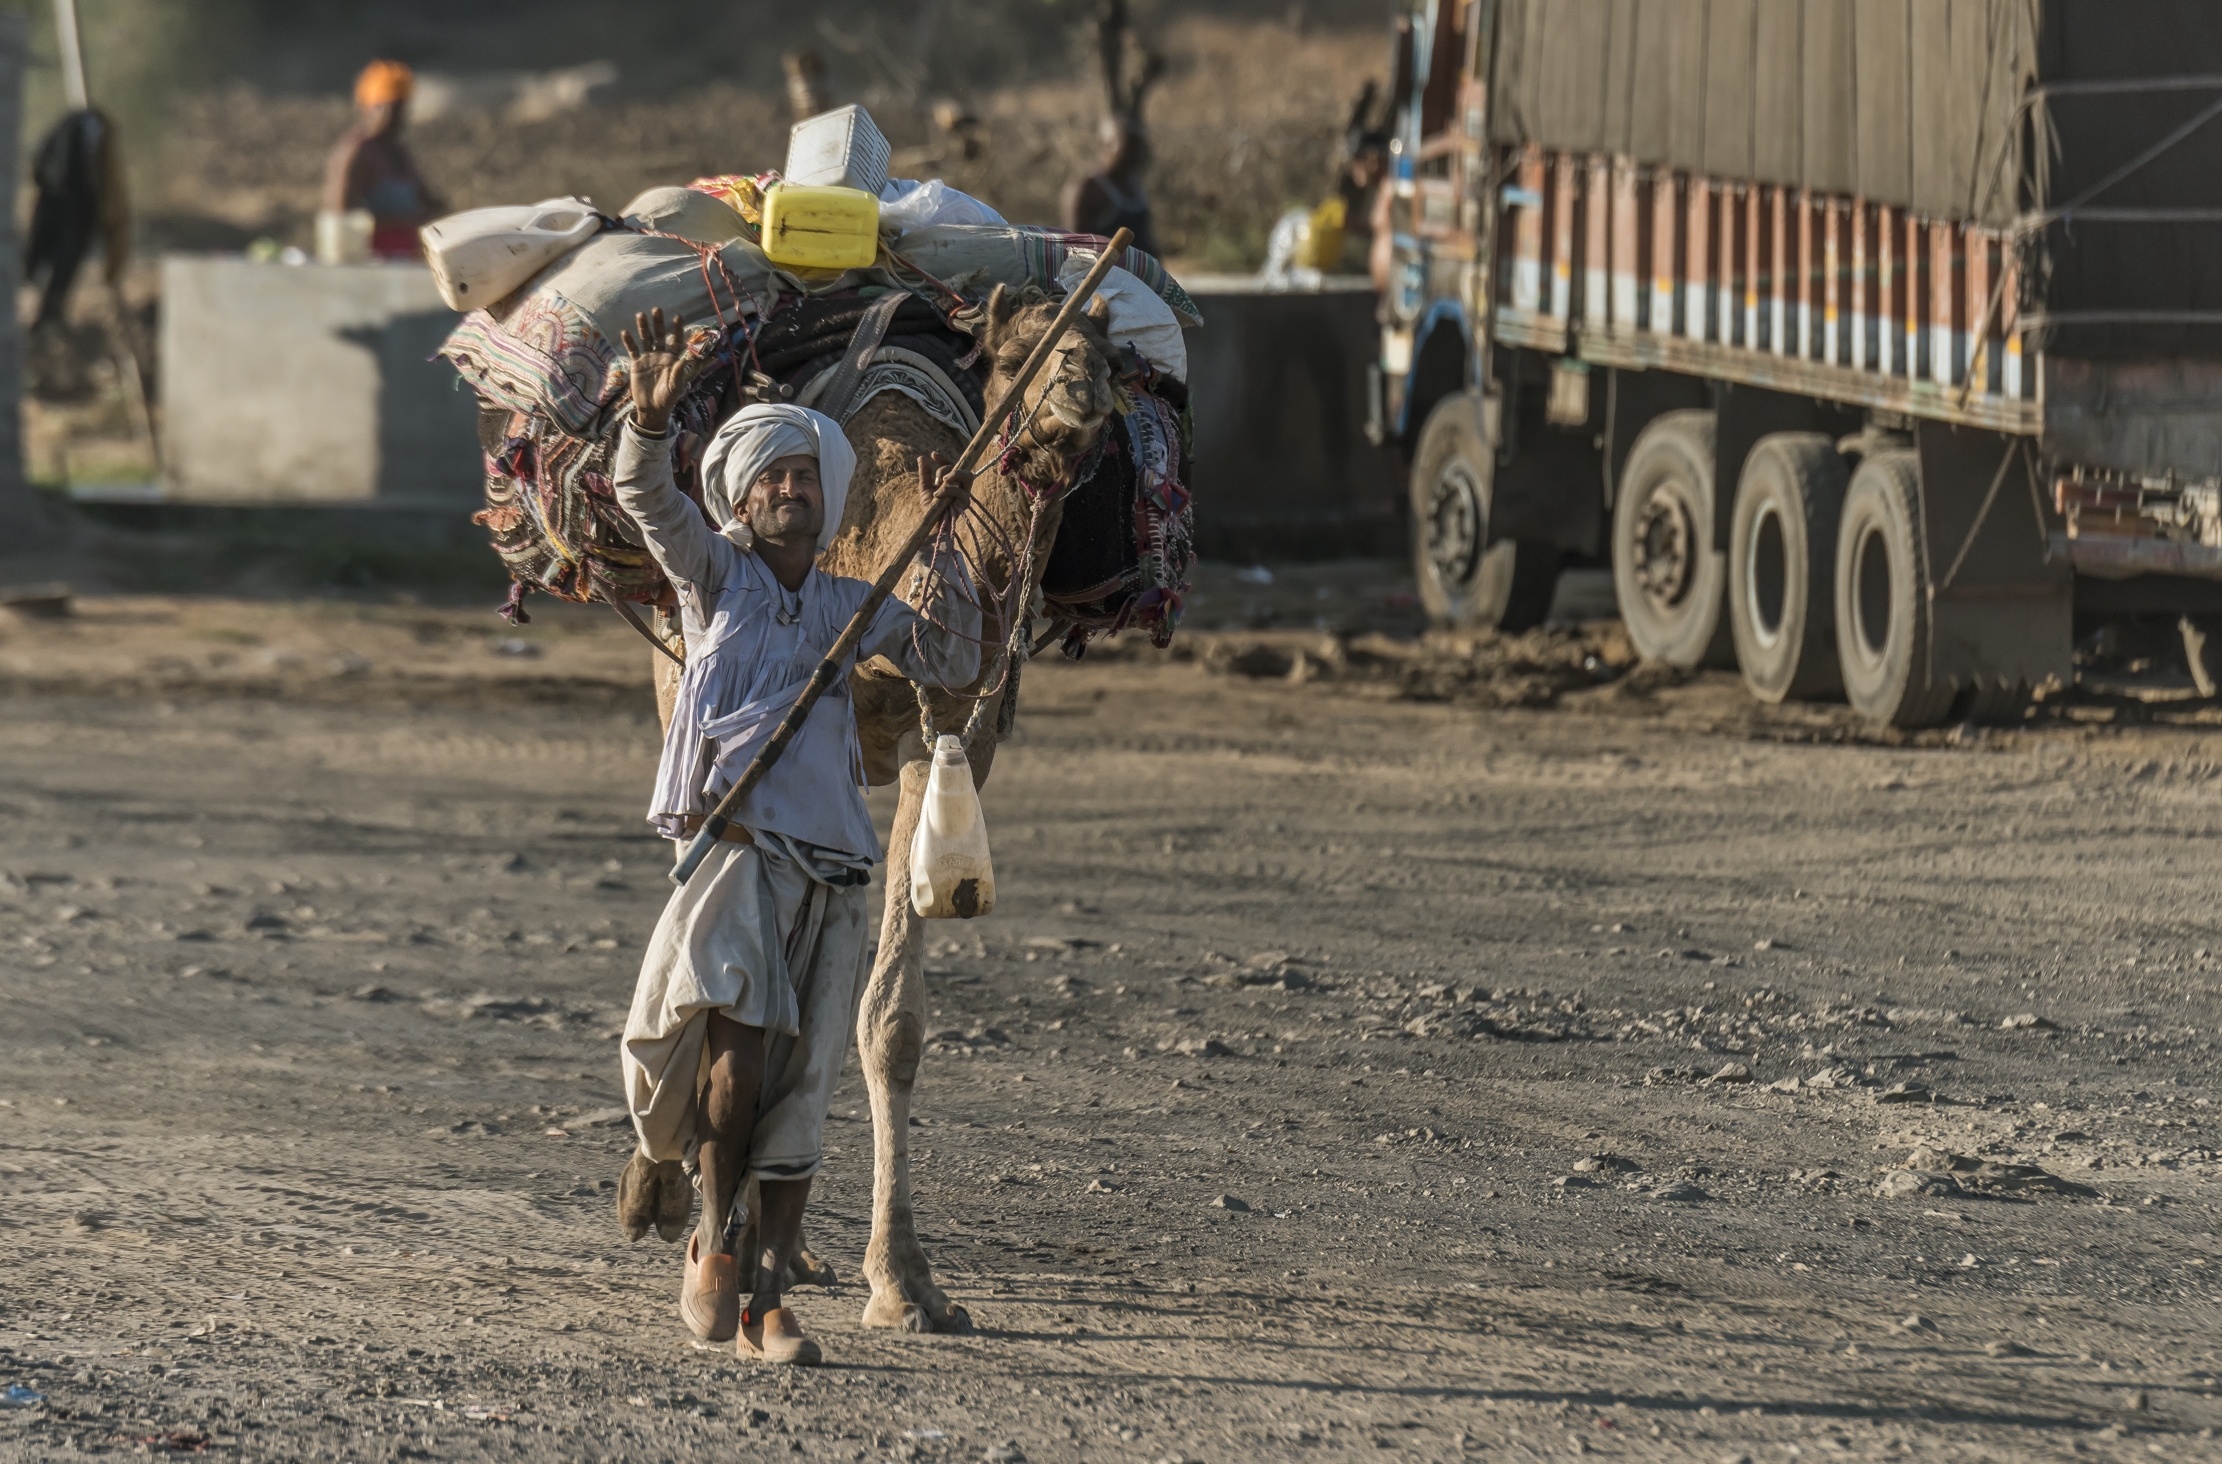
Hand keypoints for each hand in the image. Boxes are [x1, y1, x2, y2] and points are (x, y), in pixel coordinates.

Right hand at [619, 307, 700, 433]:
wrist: (652, 408)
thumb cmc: (667, 398)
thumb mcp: (675, 388)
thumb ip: (678, 374)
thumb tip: (683, 360)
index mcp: (672, 359)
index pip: (676, 341)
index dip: (677, 330)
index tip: (677, 317)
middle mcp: (660, 355)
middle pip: (659, 336)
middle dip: (658, 323)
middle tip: (657, 309)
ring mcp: (648, 358)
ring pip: (646, 339)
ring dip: (643, 327)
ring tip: (640, 315)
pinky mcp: (636, 363)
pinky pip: (633, 350)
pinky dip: (629, 342)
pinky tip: (625, 332)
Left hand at [917, 452, 972, 520]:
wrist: (931, 523)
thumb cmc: (930, 507)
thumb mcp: (925, 488)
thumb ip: (925, 473)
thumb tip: (922, 458)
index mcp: (953, 482)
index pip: (953, 465)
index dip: (944, 458)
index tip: (933, 454)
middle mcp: (961, 486)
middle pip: (962, 468)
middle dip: (948, 468)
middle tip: (937, 478)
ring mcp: (965, 494)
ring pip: (968, 476)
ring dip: (955, 475)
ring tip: (941, 481)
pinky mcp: (965, 503)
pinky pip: (960, 492)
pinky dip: (948, 491)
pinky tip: (937, 495)